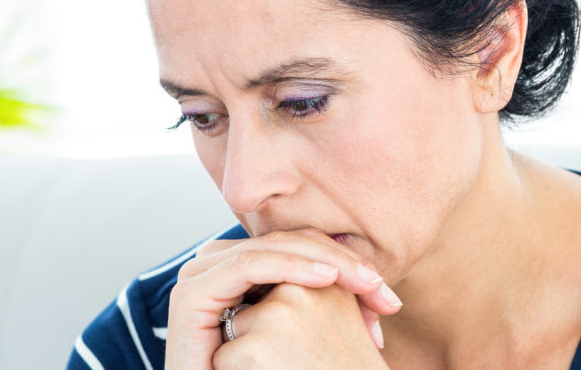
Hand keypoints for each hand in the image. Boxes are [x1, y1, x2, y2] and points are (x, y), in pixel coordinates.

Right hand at [165, 228, 402, 369]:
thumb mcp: (307, 336)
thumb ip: (332, 307)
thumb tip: (385, 296)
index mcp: (244, 267)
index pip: (303, 248)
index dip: (348, 263)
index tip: (388, 298)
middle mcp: (219, 263)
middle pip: (290, 244)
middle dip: (344, 264)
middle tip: (382, 289)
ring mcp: (201, 274)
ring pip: (273, 249)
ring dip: (326, 261)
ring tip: (365, 281)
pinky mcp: (192, 291)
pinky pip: (249, 266)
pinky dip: (291, 267)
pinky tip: (328, 278)